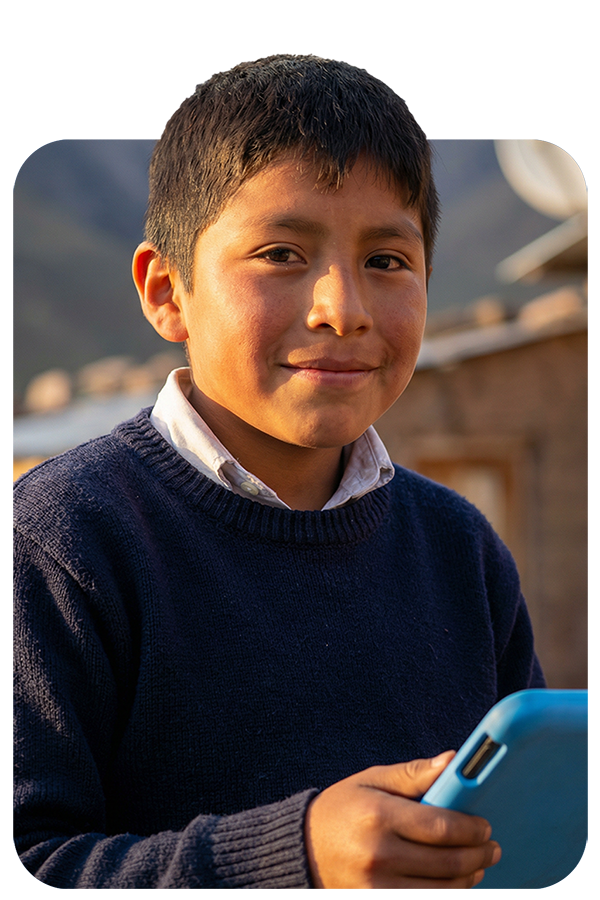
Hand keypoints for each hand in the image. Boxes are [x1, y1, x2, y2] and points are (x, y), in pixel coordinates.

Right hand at [304, 751, 500, 887]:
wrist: (302, 846)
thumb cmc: (343, 807)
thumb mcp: (373, 780)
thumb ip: (414, 773)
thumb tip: (453, 761)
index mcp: (379, 815)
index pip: (441, 826)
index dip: (471, 829)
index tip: (486, 826)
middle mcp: (378, 853)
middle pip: (447, 861)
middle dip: (478, 855)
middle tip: (492, 848)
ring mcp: (377, 885)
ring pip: (441, 889)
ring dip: (468, 879)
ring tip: (478, 866)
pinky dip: (446, 895)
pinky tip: (454, 884)